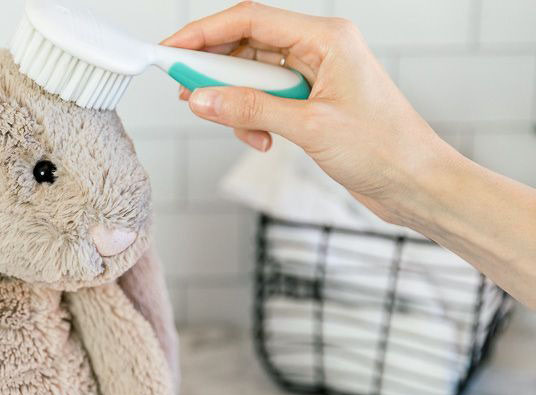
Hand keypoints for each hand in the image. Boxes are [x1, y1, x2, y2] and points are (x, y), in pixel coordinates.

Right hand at [163, 1, 456, 229]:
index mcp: (326, 38)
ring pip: (252, 77)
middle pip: (247, 45)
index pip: (250, 19)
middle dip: (215, 72)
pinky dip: (254, 121)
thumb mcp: (309, 128)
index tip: (170, 50)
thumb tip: (203, 99)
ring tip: (244, 132)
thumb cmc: (385, 149)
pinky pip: (265, 101)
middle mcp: (320, 50)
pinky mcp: (312, 103)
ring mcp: (316, 76)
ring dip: (238, 105)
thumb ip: (250, 109)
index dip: (204, 33)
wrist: (416, 183)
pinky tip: (265, 141)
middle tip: (188, 94)